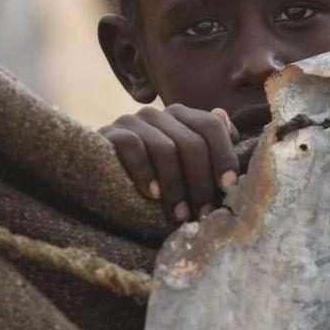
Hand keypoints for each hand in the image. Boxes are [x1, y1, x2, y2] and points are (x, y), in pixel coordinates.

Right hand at [99, 105, 238, 222]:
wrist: (101, 182)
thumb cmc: (153, 180)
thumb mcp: (185, 168)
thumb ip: (209, 147)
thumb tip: (225, 119)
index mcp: (180, 116)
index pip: (211, 126)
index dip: (224, 155)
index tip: (229, 186)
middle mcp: (157, 114)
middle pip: (192, 142)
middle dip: (201, 182)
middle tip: (205, 212)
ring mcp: (131, 121)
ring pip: (165, 148)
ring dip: (176, 186)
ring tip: (180, 214)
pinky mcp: (110, 134)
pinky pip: (132, 147)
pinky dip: (145, 172)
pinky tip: (152, 195)